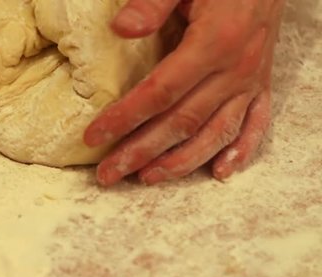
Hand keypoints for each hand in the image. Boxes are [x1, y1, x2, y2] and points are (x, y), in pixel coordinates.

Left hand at [84, 0, 285, 185]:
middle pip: (182, 122)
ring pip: (215, 133)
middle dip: (141, 152)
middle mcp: (235, 70)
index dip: (124, 117)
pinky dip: (240, 151)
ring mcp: (252, 81)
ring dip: (181, 162)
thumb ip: (152, 3)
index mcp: (213, 43)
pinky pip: (255, 125)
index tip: (94, 137)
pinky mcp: (262, 85)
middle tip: (108, 174)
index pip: (159, 92)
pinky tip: (219, 173)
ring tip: (146, 178)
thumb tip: (120, 29)